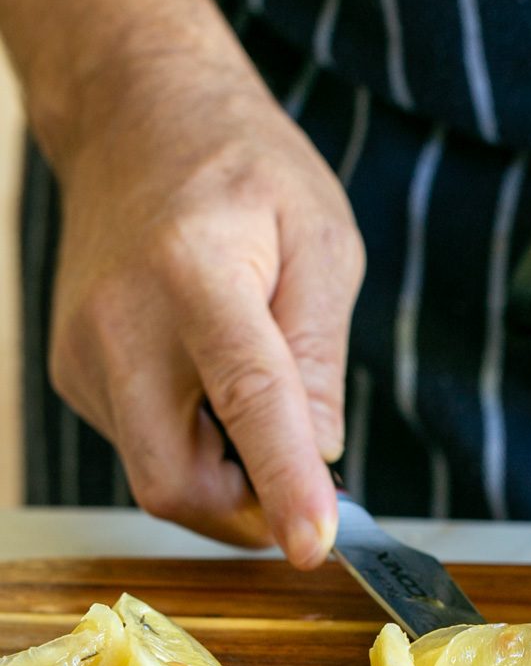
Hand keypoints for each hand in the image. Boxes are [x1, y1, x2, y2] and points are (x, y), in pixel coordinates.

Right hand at [48, 49, 364, 565]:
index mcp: (196, 275)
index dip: (283, 483)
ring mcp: (81, 353)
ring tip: (258, 392)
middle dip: (248, 511)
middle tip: (306, 489)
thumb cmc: (246, 169)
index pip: (247, 401)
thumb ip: (320, 353)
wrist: (137, 118)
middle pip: (174, 479)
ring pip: (156, 473)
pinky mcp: (72, 373)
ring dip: (224, 472)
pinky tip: (211, 381)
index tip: (316, 546)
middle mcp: (120, 323)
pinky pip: (141, 444)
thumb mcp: (323, 240)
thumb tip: (322, 455)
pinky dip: (193, 444)